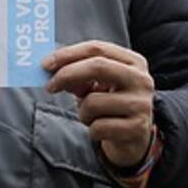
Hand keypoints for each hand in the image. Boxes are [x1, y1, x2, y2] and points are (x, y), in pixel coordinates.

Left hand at [43, 41, 154, 168]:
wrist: (136, 138)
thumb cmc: (111, 105)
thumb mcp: (97, 86)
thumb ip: (78, 75)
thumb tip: (51, 69)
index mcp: (133, 62)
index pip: (97, 49)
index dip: (68, 54)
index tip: (45, 64)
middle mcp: (141, 80)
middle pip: (97, 66)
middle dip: (67, 74)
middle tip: (49, 86)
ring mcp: (141, 104)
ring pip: (92, 102)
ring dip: (83, 112)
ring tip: (93, 116)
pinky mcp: (137, 128)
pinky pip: (98, 127)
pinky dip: (92, 130)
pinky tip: (103, 130)